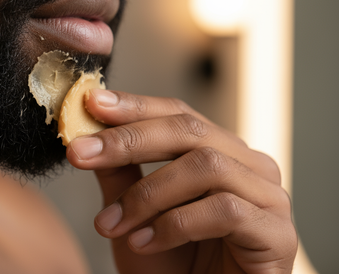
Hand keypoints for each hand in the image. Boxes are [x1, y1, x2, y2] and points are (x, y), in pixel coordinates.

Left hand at [66, 89, 296, 273]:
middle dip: (129, 140)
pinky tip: (144, 243)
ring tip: (111, 225)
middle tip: (82, 153)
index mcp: (219, 152)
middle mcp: (248, 165)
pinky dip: (174, 225)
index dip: (134, 106)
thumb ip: (120, 173)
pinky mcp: (278, 233)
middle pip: (189, 130)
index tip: (92, 103)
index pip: (177, 114)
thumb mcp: (134, 213)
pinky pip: (224, 211)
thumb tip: (88, 136)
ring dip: (146, 195)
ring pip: (205, 166)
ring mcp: (268, 196)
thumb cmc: (172, 264)